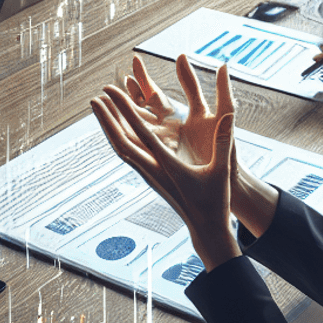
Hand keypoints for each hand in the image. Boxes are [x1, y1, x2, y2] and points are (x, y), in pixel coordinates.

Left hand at [91, 55, 242, 269]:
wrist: (206, 229)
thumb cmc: (216, 201)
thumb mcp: (222, 170)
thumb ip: (224, 141)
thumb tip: (229, 116)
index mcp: (167, 166)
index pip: (141, 133)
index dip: (125, 111)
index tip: (111, 92)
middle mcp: (152, 171)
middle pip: (121, 142)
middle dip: (107, 119)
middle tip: (94, 98)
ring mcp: (148, 176)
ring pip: (121, 149)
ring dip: (109, 128)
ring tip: (100, 111)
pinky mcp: (149, 179)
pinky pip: (128, 155)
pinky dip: (119, 139)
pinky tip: (115, 132)